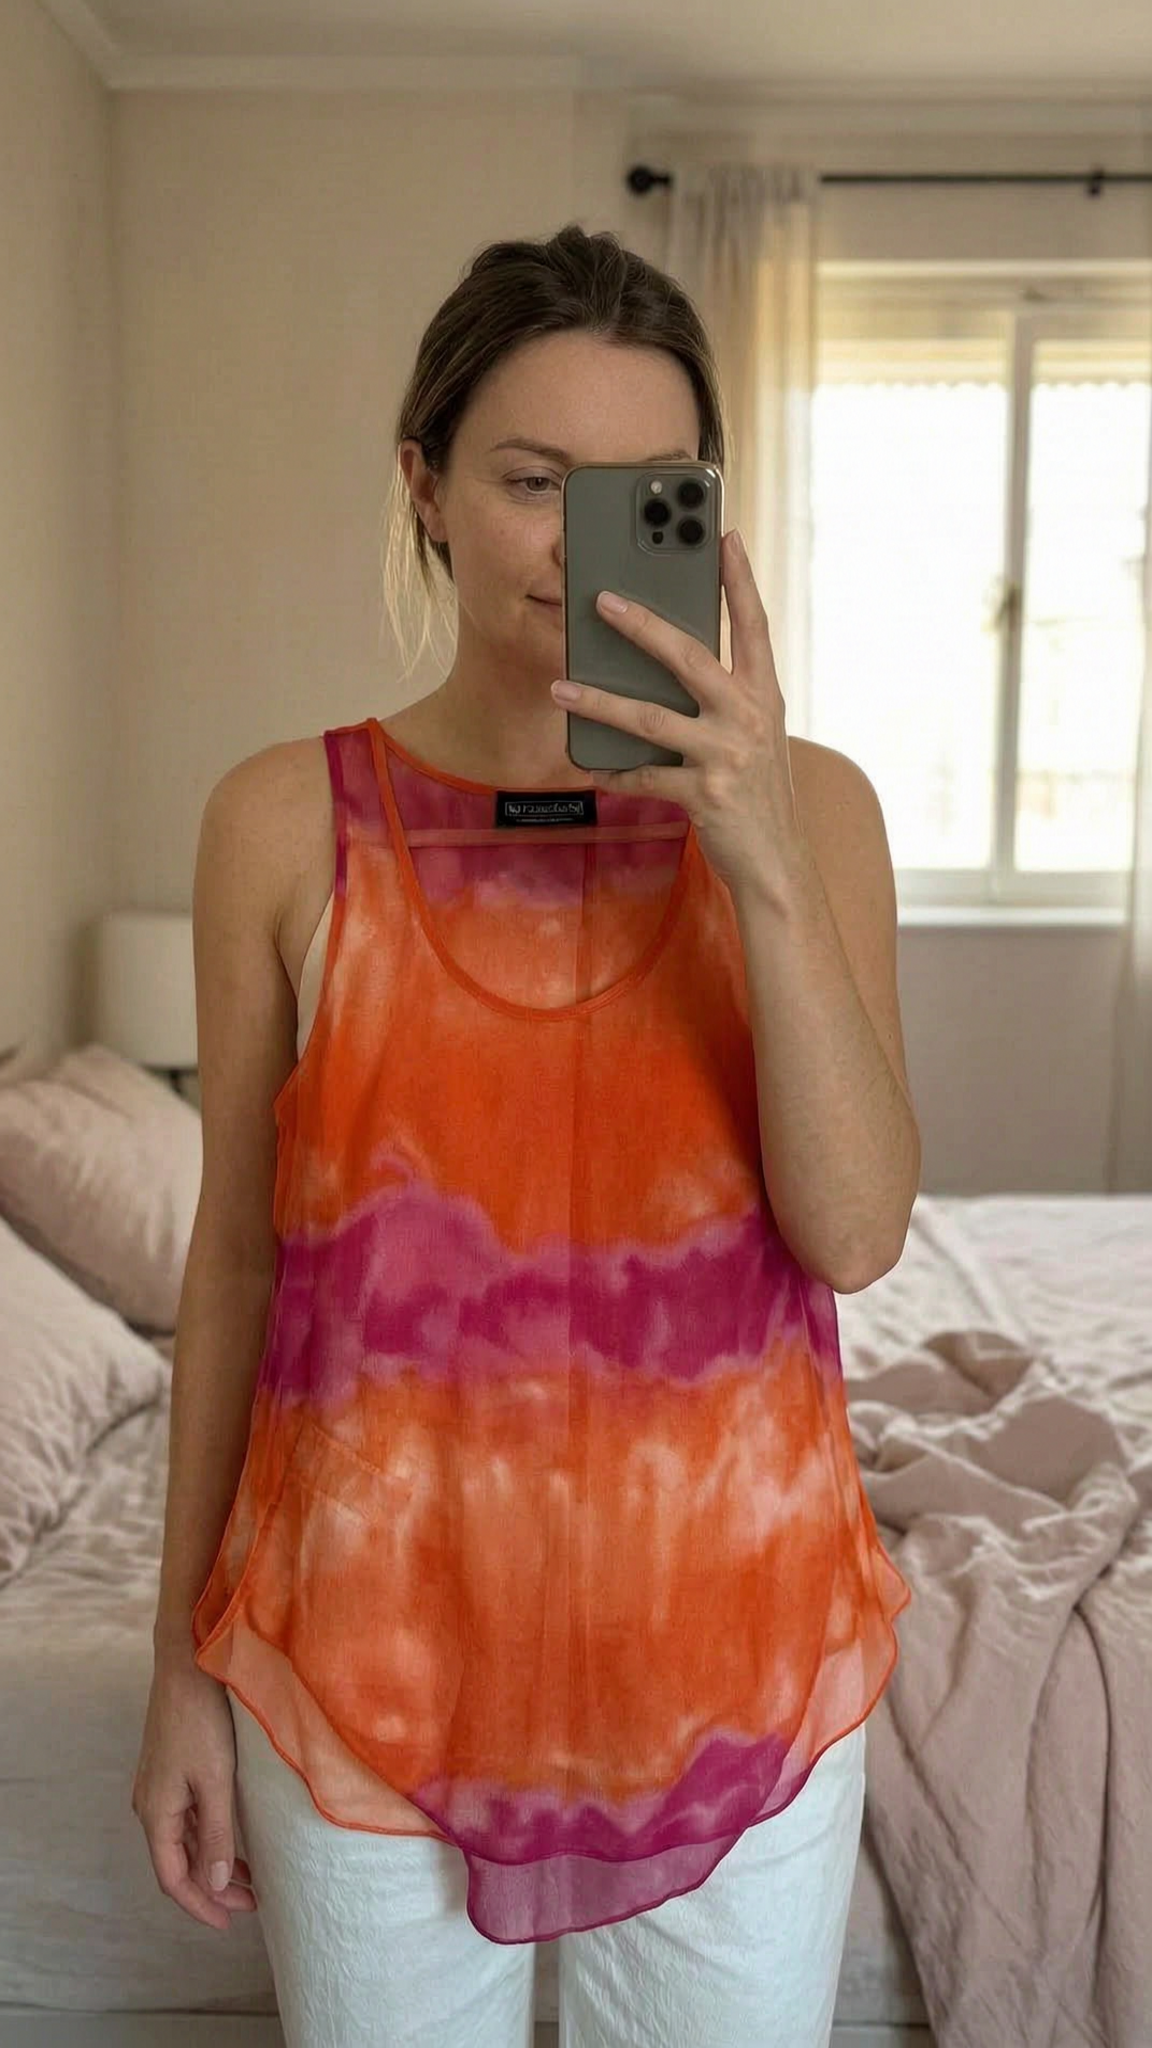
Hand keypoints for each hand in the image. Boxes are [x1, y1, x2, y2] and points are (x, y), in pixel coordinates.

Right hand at [132, 1658, 258, 1932]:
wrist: (187, 1663)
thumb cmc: (202, 1719)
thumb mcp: (214, 1780)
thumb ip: (215, 1833)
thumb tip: (214, 1884)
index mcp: (155, 1812)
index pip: (172, 1878)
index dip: (199, 1906)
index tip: (230, 1923)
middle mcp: (150, 1804)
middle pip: (178, 1863)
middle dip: (211, 1889)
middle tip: (249, 1905)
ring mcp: (159, 1787)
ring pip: (184, 1842)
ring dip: (212, 1863)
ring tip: (249, 1880)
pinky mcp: (170, 1770)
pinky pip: (187, 1820)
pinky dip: (209, 1838)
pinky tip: (233, 1841)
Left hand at [551, 528, 807, 897]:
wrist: (778, 862)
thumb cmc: (758, 792)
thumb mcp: (755, 736)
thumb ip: (723, 698)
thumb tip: (665, 666)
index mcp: (764, 695)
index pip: (754, 624)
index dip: (740, 578)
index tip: (723, 534)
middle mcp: (749, 717)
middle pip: (689, 657)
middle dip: (642, 625)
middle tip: (601, 599)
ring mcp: (727, 756)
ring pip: (650, 717)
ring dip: (598, 700)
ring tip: (560, 686)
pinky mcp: (705, 794)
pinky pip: (643, 775)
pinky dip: (613, 770)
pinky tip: (589, 764)